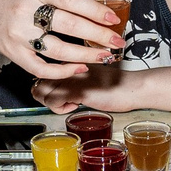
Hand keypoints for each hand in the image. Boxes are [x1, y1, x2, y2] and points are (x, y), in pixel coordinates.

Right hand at [0, 0, 123, 78]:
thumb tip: (95, 11)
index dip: (94, 10)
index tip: (113, 19)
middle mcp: (24, 12)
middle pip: (68, 25)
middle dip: (97, 35)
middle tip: (118, 42)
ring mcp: (18, 36)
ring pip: (58, 50)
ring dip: (86, 55)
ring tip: (105, 56)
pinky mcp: (14, 54)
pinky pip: (42, 68)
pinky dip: (63, 71)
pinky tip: (80, 68)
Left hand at [31, 67, 167, 112]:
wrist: (133, 87)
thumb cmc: (116, 85)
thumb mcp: (91, 79)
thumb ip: (75, 80)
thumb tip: (63, 91)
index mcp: (71, 62)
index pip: (44, 73)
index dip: (47, 87)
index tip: (60, 94)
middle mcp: (67, 67)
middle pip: (37, 82)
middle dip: (45, 97)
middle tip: (61, 101)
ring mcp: (71, 77)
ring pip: (41, 92)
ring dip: (52, 103)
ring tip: (69, 104)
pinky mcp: (77, 89)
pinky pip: (54, 101)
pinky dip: (61, 108)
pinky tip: (76, 106)